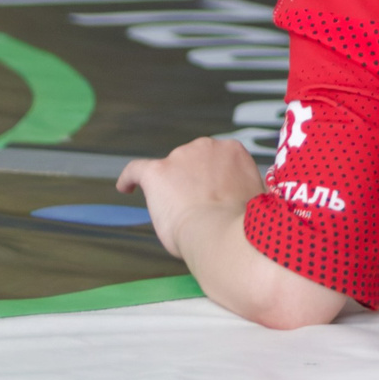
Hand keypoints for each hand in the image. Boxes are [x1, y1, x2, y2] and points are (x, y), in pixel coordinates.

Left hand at [117, 136, 266, 260]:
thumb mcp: (253, 197)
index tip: (215, 195)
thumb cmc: (241, 224)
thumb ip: (243, 189)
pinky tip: (125, 188)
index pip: (219, 160)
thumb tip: (245, 197)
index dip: (215, 179)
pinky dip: (129, 179)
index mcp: (233, 150)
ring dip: (171, 185)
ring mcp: (180, 157)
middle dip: (194, 180)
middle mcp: (207, 146)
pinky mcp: (155, 172)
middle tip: (198, 208)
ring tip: (173, 212)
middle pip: (194, 160)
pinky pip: (136, 170)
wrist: (221, 233)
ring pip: (170, 169)